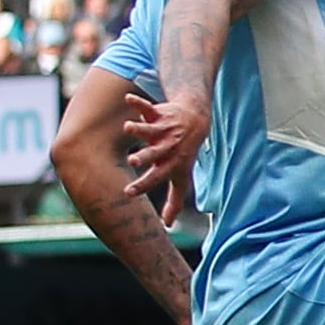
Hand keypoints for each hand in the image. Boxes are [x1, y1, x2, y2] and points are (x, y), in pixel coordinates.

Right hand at [121, 90, 211, 218]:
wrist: (196, 123)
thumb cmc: (184, 154)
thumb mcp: (181, 177)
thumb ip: (175, 201)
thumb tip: (168, 225)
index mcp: (169, 164)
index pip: (156, 177)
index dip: (143, 185)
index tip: (127, 193)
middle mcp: (166, 147)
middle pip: (154, 154)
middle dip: (144, 156)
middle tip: (133, 160)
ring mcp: (162, 130)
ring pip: (149, 129)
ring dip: (139, 128)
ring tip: (128, 127)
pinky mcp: (158, 113)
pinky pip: (148, 107)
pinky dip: (138, 103)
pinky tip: (128, 99)